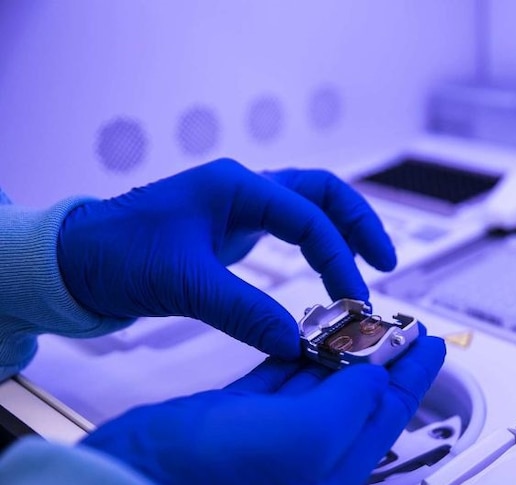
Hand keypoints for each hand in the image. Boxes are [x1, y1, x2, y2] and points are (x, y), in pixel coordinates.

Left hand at [57, 159, 394, 358]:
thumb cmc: (120, 254)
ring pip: (308, 206)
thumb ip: (244, 311)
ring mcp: (239, 206)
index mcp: (235, 186)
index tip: (352, 298)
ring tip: (369, 263)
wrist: (76, 259)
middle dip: (358, 223)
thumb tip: (296, 341)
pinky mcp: (231, 229)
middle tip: (385, 262)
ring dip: (342, 231)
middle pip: (322, 191)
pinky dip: (315, 245)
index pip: (308, 216)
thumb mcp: (184, 283)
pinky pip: (288, 228)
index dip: (338, 257)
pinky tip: (326, 270)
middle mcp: (243, 188)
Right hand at [80, 332, 445, 484]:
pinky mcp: (237, 416)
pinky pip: (279, 376)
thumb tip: (377, 374)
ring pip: (320, 382)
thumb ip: (350, 402)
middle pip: (359, 394)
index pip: (390, 412)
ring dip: (340, 347)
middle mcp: (310, 452)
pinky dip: (294, 351)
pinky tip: (305, 333)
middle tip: (399, 323)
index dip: (416, 374)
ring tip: (359, 318)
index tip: (431, 341)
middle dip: (382, 354)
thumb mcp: (304, 437)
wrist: (130, 478)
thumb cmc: (209, 478)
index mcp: (335, 466)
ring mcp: (272, 434)